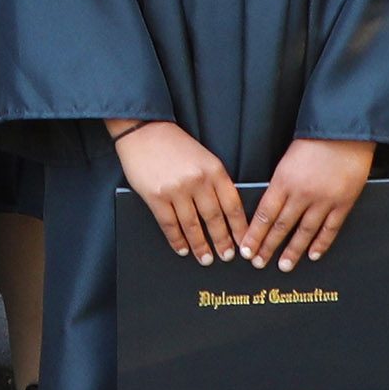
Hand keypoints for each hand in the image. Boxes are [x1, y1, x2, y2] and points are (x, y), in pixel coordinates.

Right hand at [112, 118, 246, 263]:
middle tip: (227, 257)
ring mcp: (176, 189)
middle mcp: (197, 180)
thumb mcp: (204, 158)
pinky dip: (177, 240)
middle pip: (214, 218)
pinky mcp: (155, 196)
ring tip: (206, 259)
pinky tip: (182, 248)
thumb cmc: (175, 145)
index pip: (232, 205)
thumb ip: (215, 181)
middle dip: (222, 241)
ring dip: (200, 245)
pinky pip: (169, 224)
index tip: (244, 243)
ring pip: (192, 225)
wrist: (144, 131)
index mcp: (214, 170)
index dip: (239, 228)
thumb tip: (225, 214)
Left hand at [238, 135, 373, 270]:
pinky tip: (313, 255)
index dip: (255, 235)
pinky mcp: (343, 203)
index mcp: (284, 180)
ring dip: (292, 251)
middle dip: (267, 247)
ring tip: (283, 266)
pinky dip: (321, 244)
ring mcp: (324, 200)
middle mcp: (302, 193)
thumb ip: (279, 184)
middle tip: (258, 263)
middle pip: (281, 226)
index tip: (246, 250)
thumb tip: (268, 210)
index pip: (265, 214)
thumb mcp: (287, 160)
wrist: (345, 131)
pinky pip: (330, 229)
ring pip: (304, 232)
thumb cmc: (314, 141)